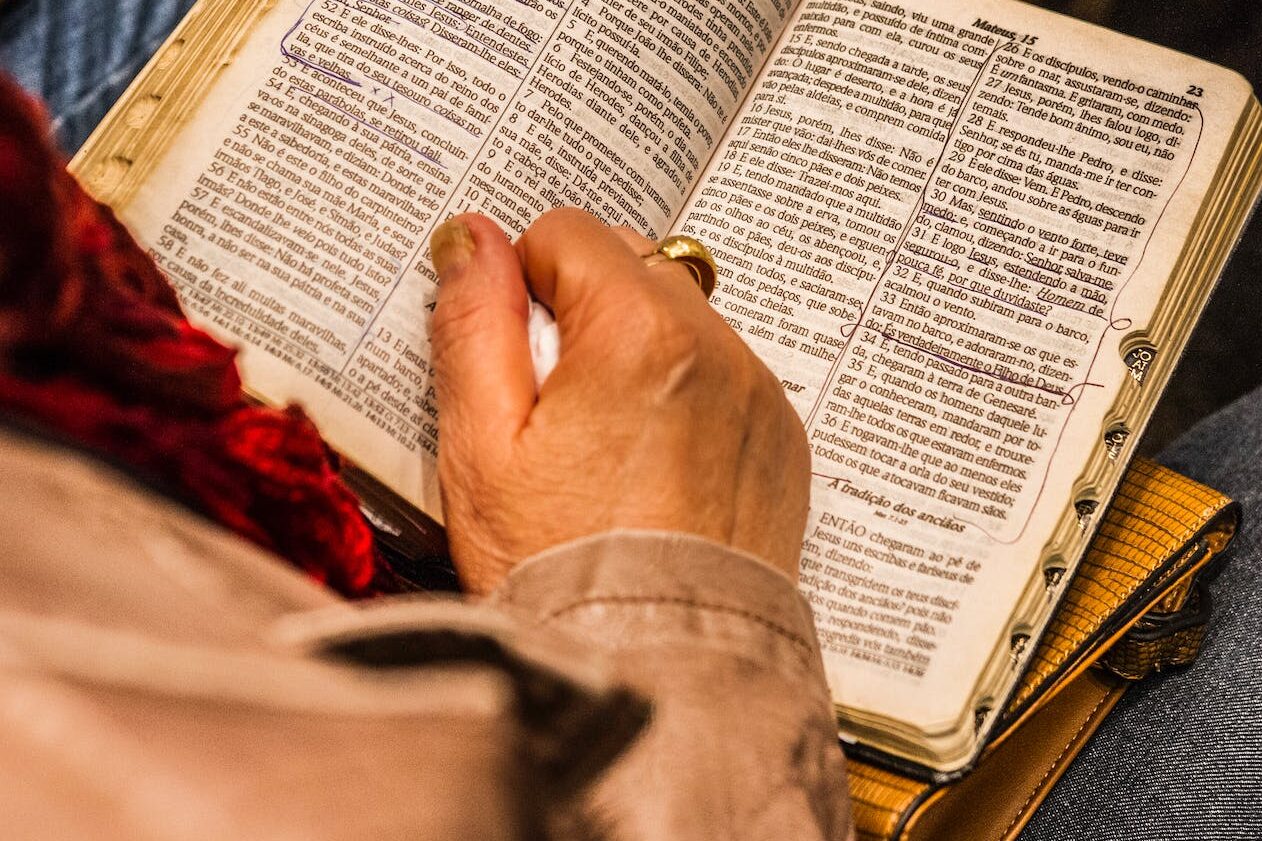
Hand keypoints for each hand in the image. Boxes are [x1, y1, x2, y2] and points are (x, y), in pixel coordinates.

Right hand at [429, 209, 809, 594]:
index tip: (515, 355)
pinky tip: (652, 466)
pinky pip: (725, 375)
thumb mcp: (481, 444)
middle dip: (583, 309)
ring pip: (681, 318)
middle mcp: (717, 348)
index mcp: (639, 333)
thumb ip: (475, 322)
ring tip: (603, 444)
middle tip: (554, 404)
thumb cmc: (557, 567)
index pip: (569, 232)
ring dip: (637, 350)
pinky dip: (686, 394)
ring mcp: (758, 395)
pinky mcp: (780, 440)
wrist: (658, 670)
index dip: (524, 283)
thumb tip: (471, 235)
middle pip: (632, 265)